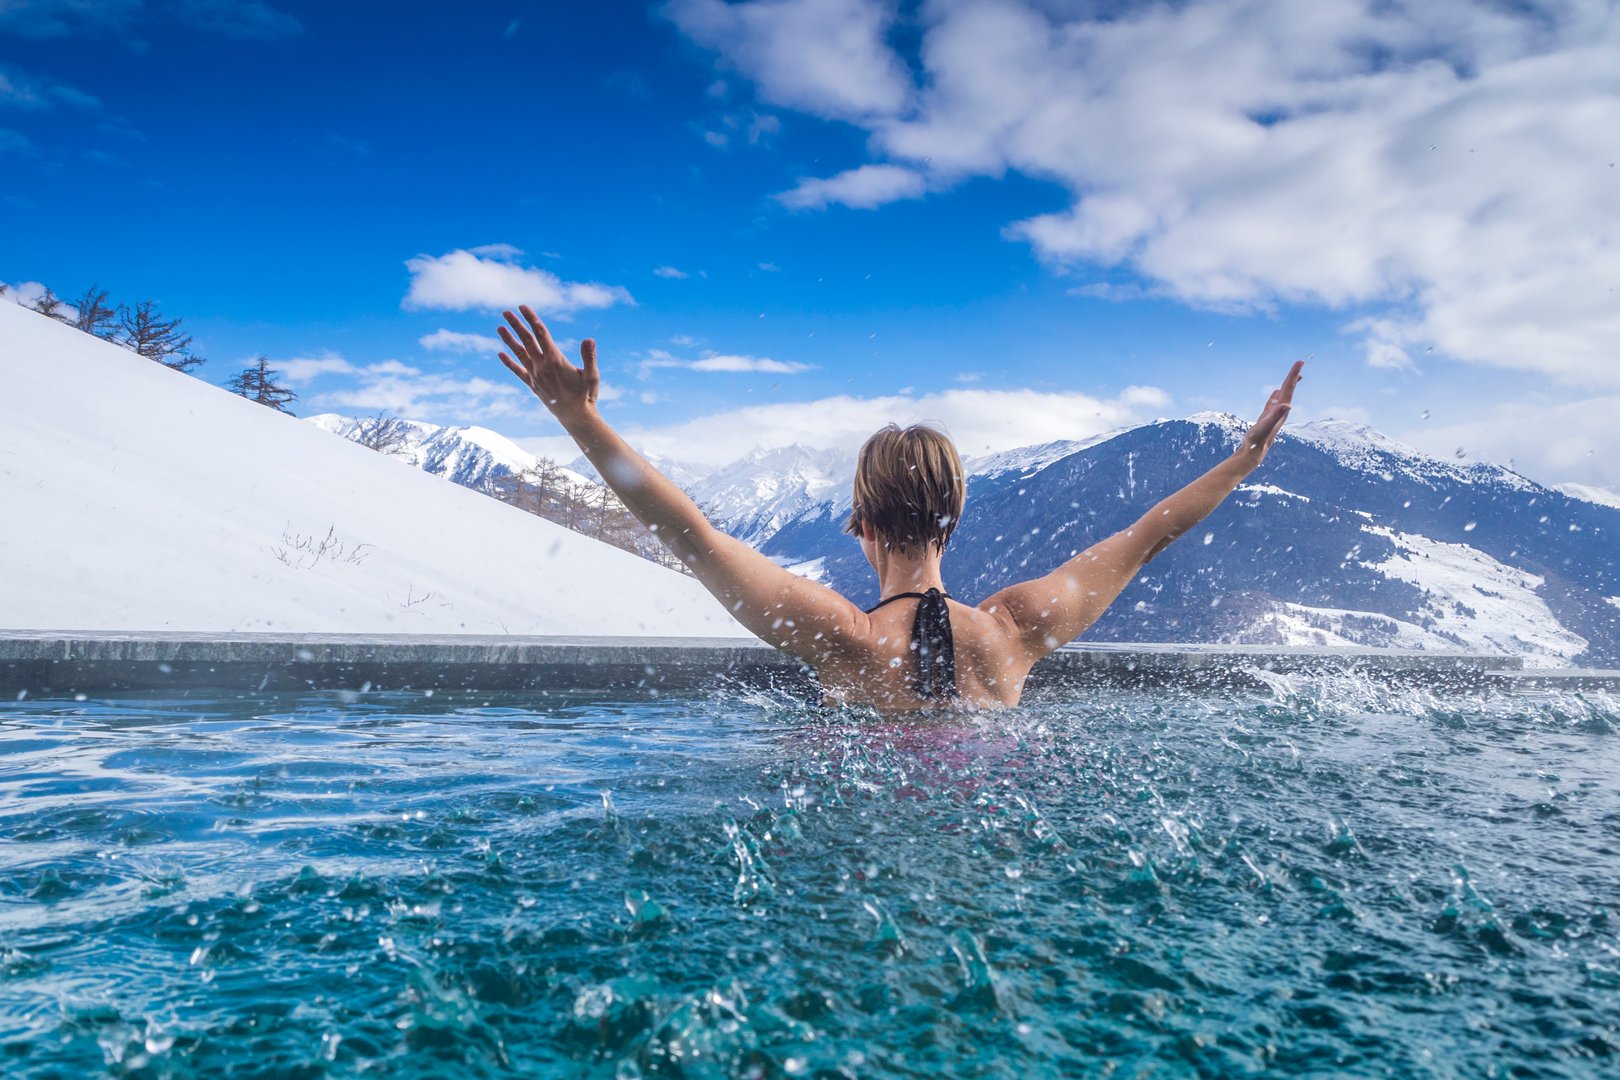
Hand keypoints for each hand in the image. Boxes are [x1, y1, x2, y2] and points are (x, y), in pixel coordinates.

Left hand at [497, 305, 599, 424]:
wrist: (575, 417)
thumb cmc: (586, 395)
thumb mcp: (592, 375)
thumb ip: (589, 357)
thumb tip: (589, 339)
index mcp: (556, 360)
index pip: (541, 334)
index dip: (531, 319)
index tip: (523, 307)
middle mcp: (542, 367)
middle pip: (527, 341)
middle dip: (517, 325)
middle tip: (506, 312)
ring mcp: (535, 376)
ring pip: (519, 353)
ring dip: (509, 340)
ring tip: (499, 327)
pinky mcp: (533, 385)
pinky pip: (518, 371)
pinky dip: (509, 362)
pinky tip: (500, 354)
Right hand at [1236, 360, 1303, 466]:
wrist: (1253, 453)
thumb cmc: (1258, 440)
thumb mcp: (1265, 426)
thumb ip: (1276, 415)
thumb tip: (1287, 405)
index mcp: (1281, 409)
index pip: (1288, 388)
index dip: (1293, 375)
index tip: (1300, 362)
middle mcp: (1280, 411)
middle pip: (1288, 390)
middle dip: (1294, 376)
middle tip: (1300, 363)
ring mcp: (1273, 414)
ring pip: (1282, 396)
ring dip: (1288, 385)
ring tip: (1294, 377)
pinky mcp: (1266, 418)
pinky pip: (1272, 403)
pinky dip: (1275, 396)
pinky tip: (1275, 393)